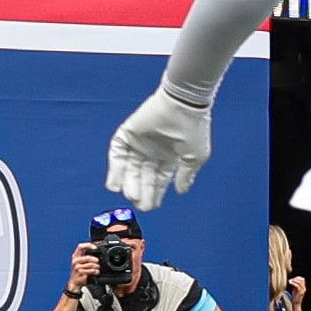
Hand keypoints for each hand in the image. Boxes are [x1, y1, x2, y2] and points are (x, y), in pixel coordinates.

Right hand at [68, 246, 101, 289]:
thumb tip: (97, 250)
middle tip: (97, 261)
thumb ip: (88, 256)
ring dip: (96, 266)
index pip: (80, 247)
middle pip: (87, 257)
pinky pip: (90, 271)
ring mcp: (77, 267)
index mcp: (76, 256)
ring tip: (97, 268)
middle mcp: (75, 260)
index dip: (88, 245)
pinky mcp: (80, 273)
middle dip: (95, 260)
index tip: (95, 247)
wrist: (75, 281)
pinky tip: (95, 272)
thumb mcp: (82, 262)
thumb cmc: (80, 271)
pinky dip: (95, 271)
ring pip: (90, 264)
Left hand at [106, 84, 212, 209]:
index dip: (156, 193)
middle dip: (142, 190)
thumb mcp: (195, 157)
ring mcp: (139, 143)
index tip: (153, 206)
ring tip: (130, 195)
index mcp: (169, 157)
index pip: (158, 179)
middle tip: (141, 204)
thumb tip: (181, 190)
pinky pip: (118, 153)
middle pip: (143, 176)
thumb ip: (186, 174)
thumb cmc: (194, 129)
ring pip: (129, 167)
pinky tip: (115, 183)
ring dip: (129, 182)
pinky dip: (115, 168)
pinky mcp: (128, 133)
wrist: (184, 105)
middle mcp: (153, 151)